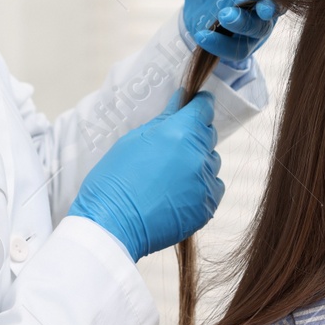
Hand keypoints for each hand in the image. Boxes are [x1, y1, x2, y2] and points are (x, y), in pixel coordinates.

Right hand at [67, 88, 222, 260]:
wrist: (111, 224)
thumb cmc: (114, 179)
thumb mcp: (133, 140)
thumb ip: (163, 120)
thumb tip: (181, 100)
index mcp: (181, 133)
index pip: (204, 108)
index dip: (198, 105)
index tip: (192, 108)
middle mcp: (198, 156)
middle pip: (208, 135)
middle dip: (193, 136)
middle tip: (169, 148)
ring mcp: (205, 183)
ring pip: (211, 163)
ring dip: (196, 163)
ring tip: (169, 176)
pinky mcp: (207, 207)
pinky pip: (212, 188)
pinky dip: (200, 187)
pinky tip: (176, 193)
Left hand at [182, 0, 284, 64]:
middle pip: (274, 7)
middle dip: (268, 9)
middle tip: (259, 8)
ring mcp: (257, 24)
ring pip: (256, 29)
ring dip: (242, 24)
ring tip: (222, 15)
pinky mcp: (241, 43)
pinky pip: (236, 50)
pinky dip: (220, 44)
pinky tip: (203, 34)